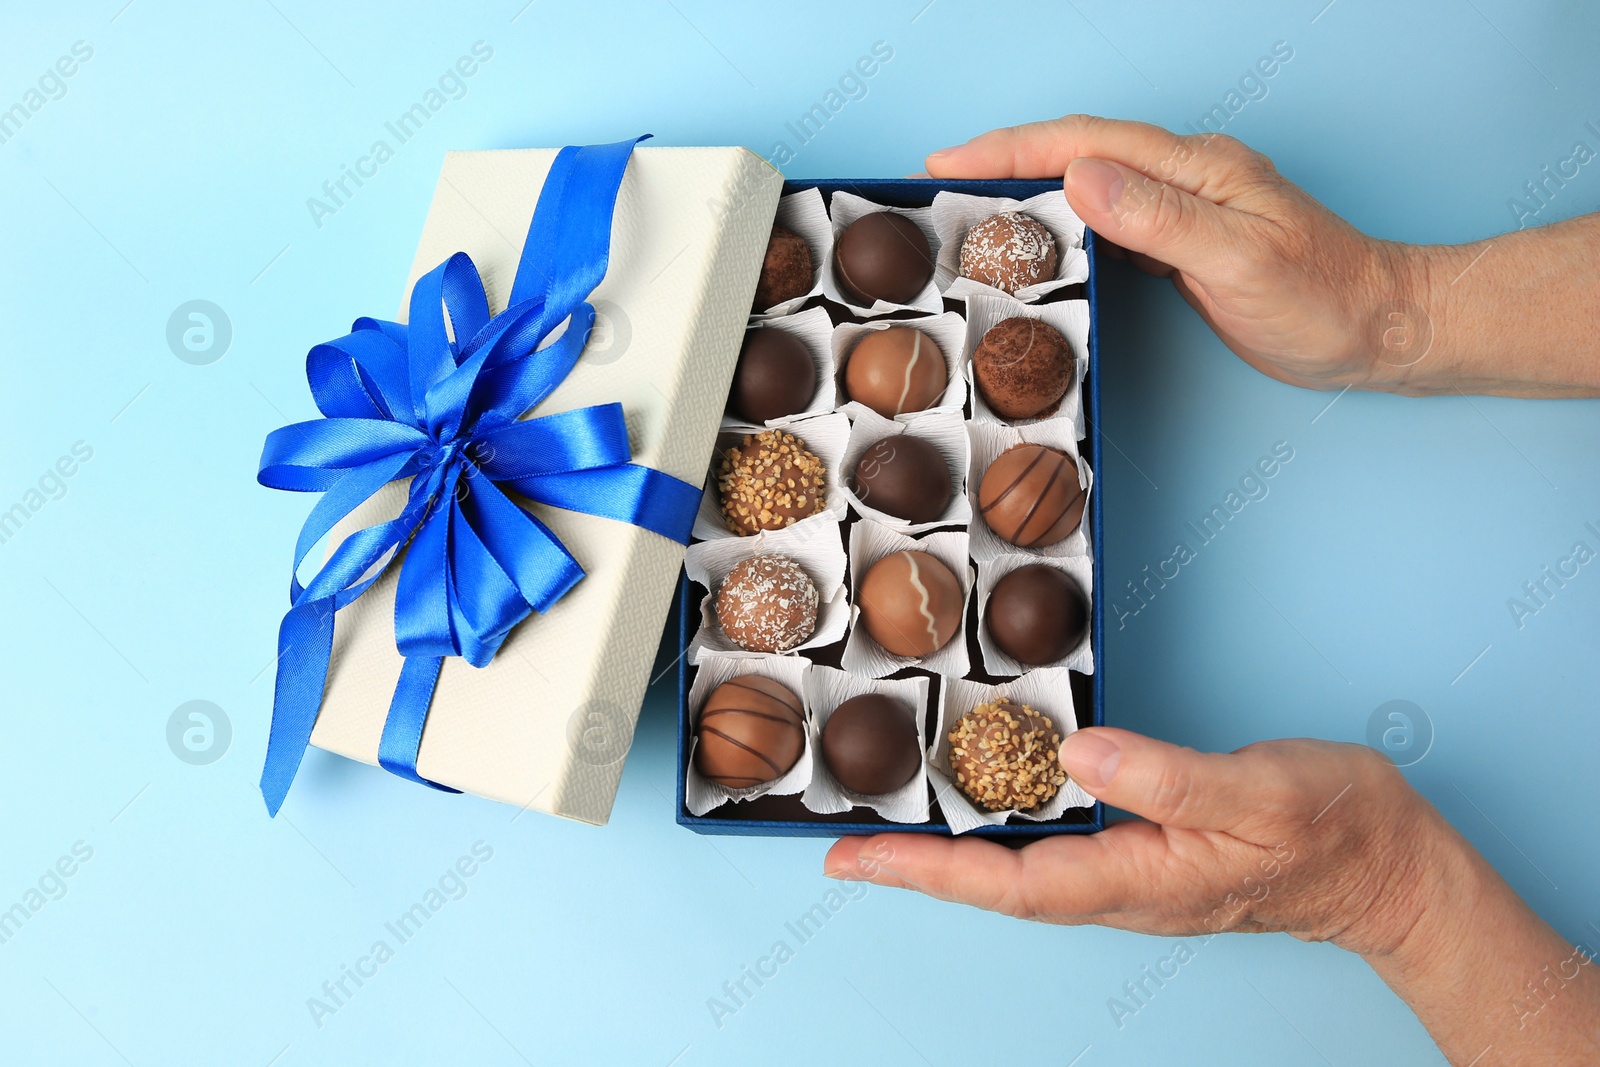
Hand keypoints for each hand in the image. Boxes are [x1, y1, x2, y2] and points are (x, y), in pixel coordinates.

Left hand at [824, 729, 1599, 1061]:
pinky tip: (981, 800)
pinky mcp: (1146, 848)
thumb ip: (1169, 777)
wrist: (1389, 865)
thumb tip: (1076, 753)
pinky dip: (1001, 827)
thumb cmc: (1334, 829)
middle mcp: (1121, 884)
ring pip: (1018, 866)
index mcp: (1138, 878)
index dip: (925, 872)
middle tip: (841, 845)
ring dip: (949, 851)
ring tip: (885, 826)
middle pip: (995, 882)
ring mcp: (1132, 871)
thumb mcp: (1260, 793)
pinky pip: (1052, 843)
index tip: (852, 861)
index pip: (1007, 884)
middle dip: (915, 866)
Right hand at [926, 116, 1418, 391]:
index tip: (950, 161)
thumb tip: (1079, 175)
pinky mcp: (1182, 244)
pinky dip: (1059, 227)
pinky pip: (1106, 223)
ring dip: (1025, 191)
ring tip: (969, 209)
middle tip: (938, 182)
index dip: (1011, 148)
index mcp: (1194, 167)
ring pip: (1086, 186)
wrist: (1377, 327)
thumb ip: (1159, 217)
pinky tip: (1035, 243)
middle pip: (1076, 153)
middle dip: (1003, 161)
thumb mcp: (1240, 258)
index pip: (1085, 142)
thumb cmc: (1322, 296)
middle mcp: (1184, 177)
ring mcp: (1182, 208)